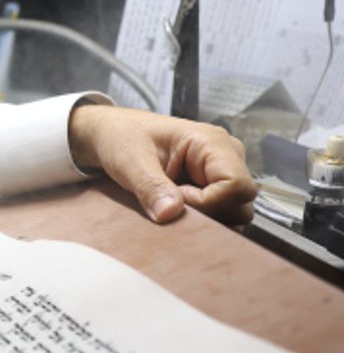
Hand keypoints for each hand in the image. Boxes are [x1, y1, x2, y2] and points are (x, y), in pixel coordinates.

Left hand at [68, 103, 255, 224]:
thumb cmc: (122, 137)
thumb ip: (150, 187)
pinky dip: (201, 217)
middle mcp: (226, 155)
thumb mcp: (130, 161)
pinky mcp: (213, 184)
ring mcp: (222, 171)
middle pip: (240, 202)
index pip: (236, 185)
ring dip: (205, 217)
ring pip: (235, 211)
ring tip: (171, 201)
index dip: (208, 202)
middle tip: (170, 201)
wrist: (112, 134)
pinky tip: (175, 205)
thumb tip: (170, 213)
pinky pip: (221, 212)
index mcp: (211, 142)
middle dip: (208, 213)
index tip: (175, 197)